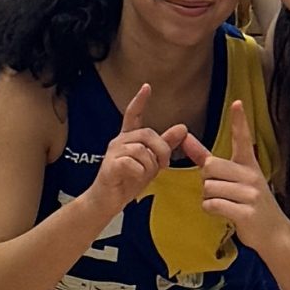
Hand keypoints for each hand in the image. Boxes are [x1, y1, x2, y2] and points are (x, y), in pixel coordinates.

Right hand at [87, 83, 173, 212]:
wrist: (107, 201)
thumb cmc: (127, 181)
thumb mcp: (151, 162)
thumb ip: (165, 145)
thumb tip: (182, 127)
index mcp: (127, 139)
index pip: (132, 115)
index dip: (139, 101)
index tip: (146, 87)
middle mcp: (119, 142)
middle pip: (147, 134)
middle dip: (161, 149)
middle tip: (164, 164)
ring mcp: (113, 153)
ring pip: (142, 150)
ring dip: (150, 165)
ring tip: (143, 175)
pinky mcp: (110, 166)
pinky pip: (133, 163)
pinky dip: (139, 173)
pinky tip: (133, 178)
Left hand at [198, 100, 289, 252]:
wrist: (272, 232)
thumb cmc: (248, 203)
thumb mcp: (233, 178)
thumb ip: (207, 158)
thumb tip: (185, 139)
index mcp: (249, 164)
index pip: (242, 139)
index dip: (239, 121)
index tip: (236, 102)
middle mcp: (251, 175)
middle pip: (210, 167)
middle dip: (207, 180)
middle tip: (221, 191)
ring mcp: (250, 193)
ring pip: (208, 188)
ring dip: (209, 198)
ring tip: (226, 203)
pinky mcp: (246, 211)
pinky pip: (212, 205)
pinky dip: (211, 210)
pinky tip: (225, 213)